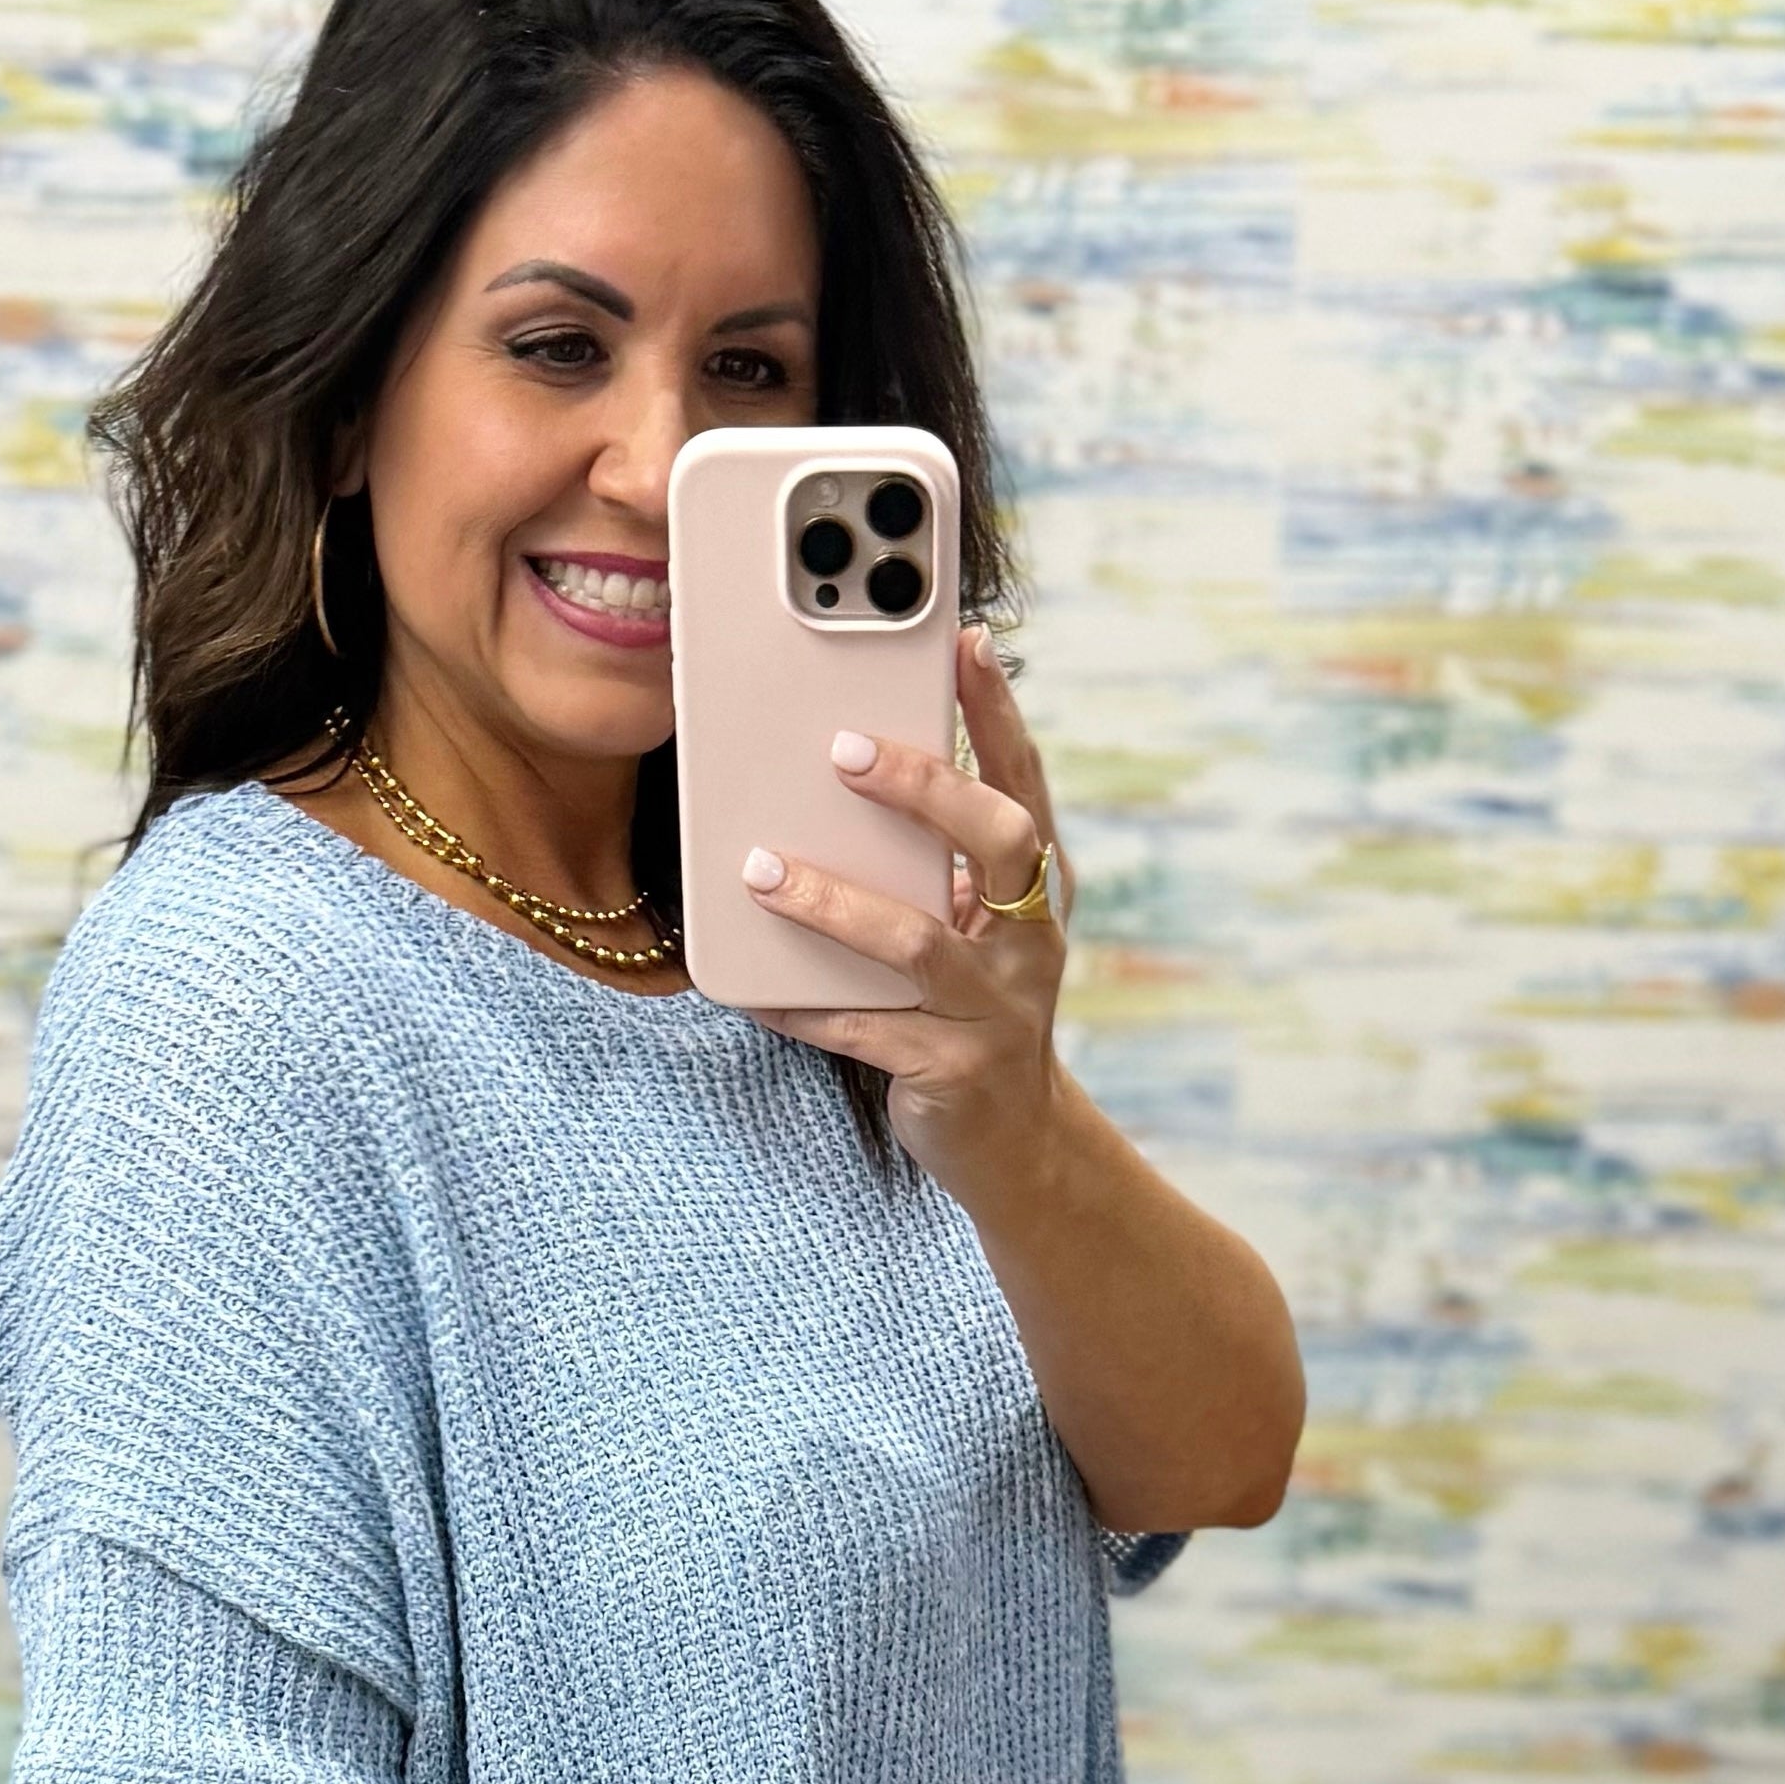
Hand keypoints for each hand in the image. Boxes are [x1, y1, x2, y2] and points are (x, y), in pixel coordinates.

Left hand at [744, 625, 1078, 1223]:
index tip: (965, 643)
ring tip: (760, 871)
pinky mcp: (949, 1070)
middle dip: (926, 789)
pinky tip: (746, 985)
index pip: (1024, 783)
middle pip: (998, 842)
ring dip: (833, 902)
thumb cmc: (973, 1007)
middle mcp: (1030, 940)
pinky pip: (861, 1030)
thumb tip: (842, 771)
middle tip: (846, 747)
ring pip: (916, 942)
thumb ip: (933, 861)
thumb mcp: (973, 927)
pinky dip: (799, 1005)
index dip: (999, 713)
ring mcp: (995, 1009)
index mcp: (1039, 889)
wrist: (1012, 1140)